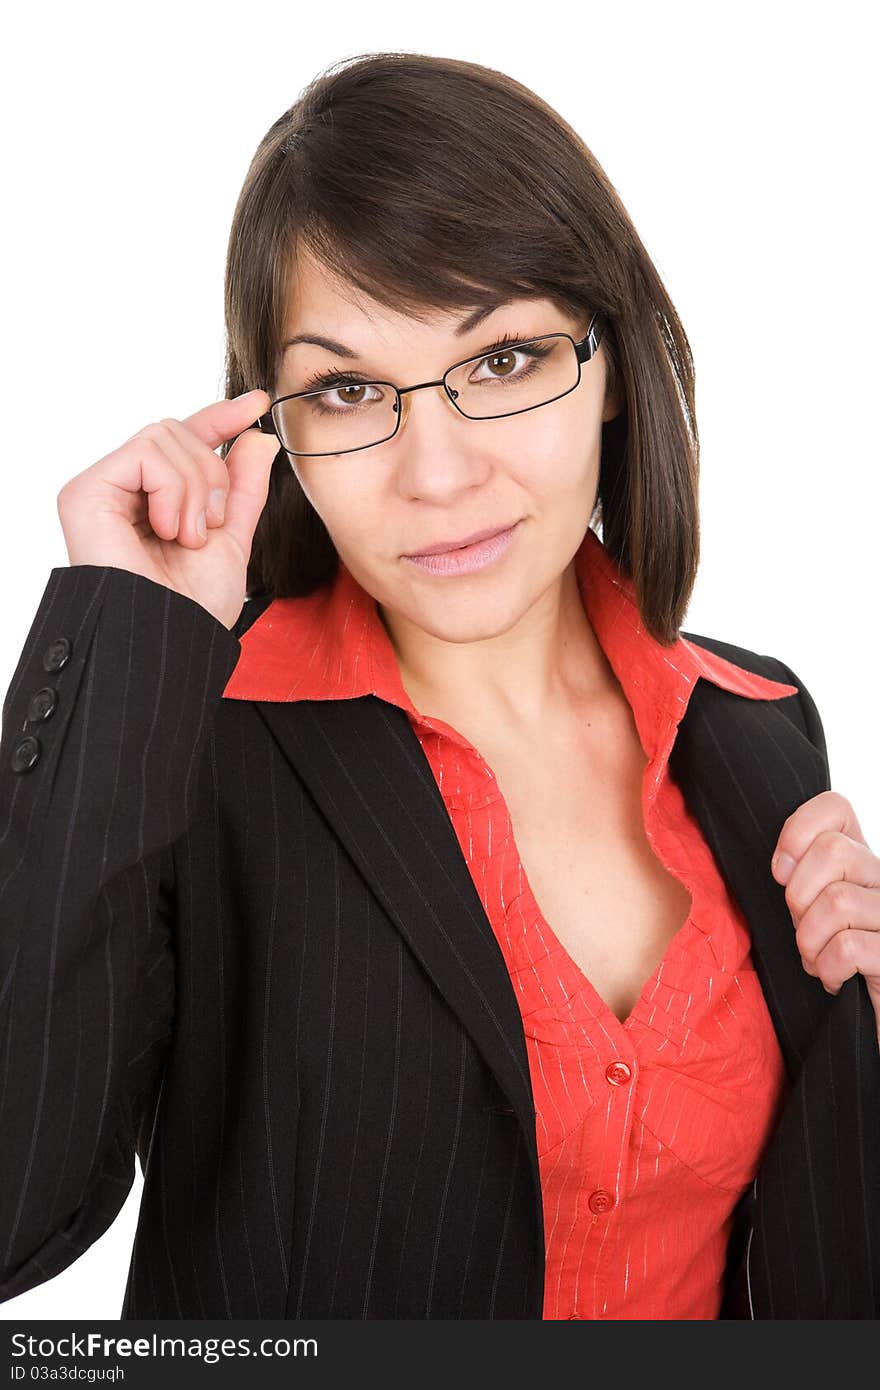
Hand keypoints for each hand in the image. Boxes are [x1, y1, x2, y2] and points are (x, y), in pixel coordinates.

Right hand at [56, 390, 277, 629]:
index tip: (258, 402)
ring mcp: (102, 487)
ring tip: (187, 537)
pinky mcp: (84, 491)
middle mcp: (124, 488)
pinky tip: (166, 530)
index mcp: (156, 498)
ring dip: (193, 490)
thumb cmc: (194, 605)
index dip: (221, 417)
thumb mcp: (231, 537)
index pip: (186, 440)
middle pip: (178, 432)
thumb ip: (242, 488)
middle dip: (211, 476)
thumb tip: (257, 437)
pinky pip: (144, 453)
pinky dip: (171, 491)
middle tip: (209, 526)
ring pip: (163, 436)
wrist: (172, 637)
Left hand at [771, 791, 879, 1044]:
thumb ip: (800, 881)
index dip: (798, 830)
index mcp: (863, 863)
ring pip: (837, 900)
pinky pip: (849, 946)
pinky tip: (836, 981)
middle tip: (802, 928)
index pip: (836, 807)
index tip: (780, 872)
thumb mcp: (809, 915)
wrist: (867, 1032)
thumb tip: (780, 865)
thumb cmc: (836, 967)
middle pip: (834, 851)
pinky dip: (829, 968)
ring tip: (818, 961)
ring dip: (811, 940)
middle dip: (799, 895)